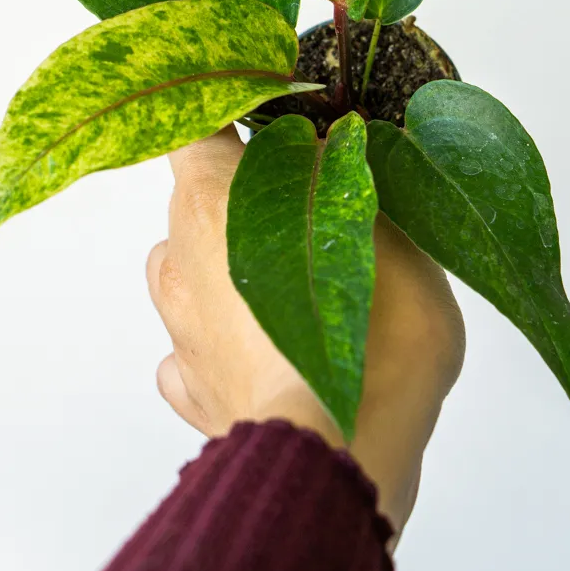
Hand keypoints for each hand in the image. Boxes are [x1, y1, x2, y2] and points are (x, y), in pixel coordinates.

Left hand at [147, 125, 464, 533]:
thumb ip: (355, 180)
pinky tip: (274, 350)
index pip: (192, 120)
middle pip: (197, 198)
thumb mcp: (392, 235)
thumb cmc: (370, 344)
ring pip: (192, 270)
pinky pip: (197, 344)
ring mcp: (177, 326)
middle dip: (248, 195)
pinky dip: (228, 339)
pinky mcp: (189, 386)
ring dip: (232, 267)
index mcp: (217, 198)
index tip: (264, 109)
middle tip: (315, 209)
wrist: (338, 462)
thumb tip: (336, 147)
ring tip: (297, 289)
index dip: (224, 108)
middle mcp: (180, 255)